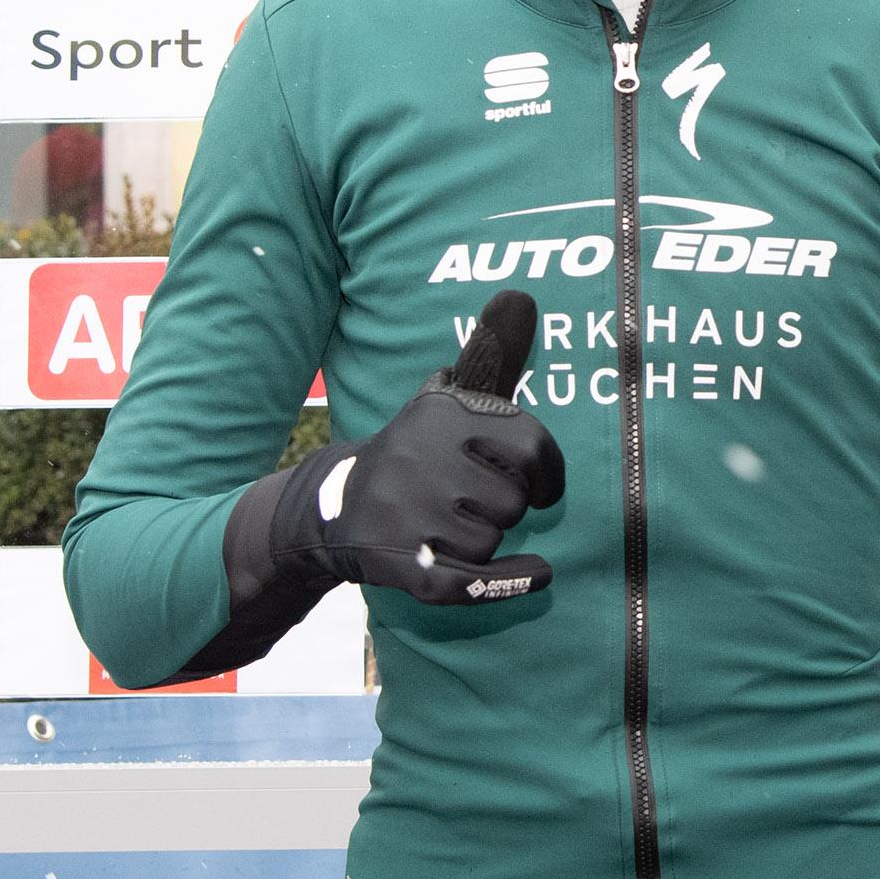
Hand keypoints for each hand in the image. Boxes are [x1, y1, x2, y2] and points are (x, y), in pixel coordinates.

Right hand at [269, 290, 565, 605]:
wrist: (335, 507)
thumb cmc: (416, 452)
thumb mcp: (447, 399)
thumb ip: (491, 355)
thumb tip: (521, 295)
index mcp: (440, 415)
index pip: (532, 448)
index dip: (545, 473)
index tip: (537, 483)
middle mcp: (420, 459)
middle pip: (512, 502)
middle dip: (500, 507)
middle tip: (467, 500)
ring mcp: (406, 513)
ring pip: (491, 540)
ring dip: (482, 541)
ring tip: (445, 523)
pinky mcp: (399, 564)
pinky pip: (473, 583)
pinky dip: (510, 583)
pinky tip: (539, 574)